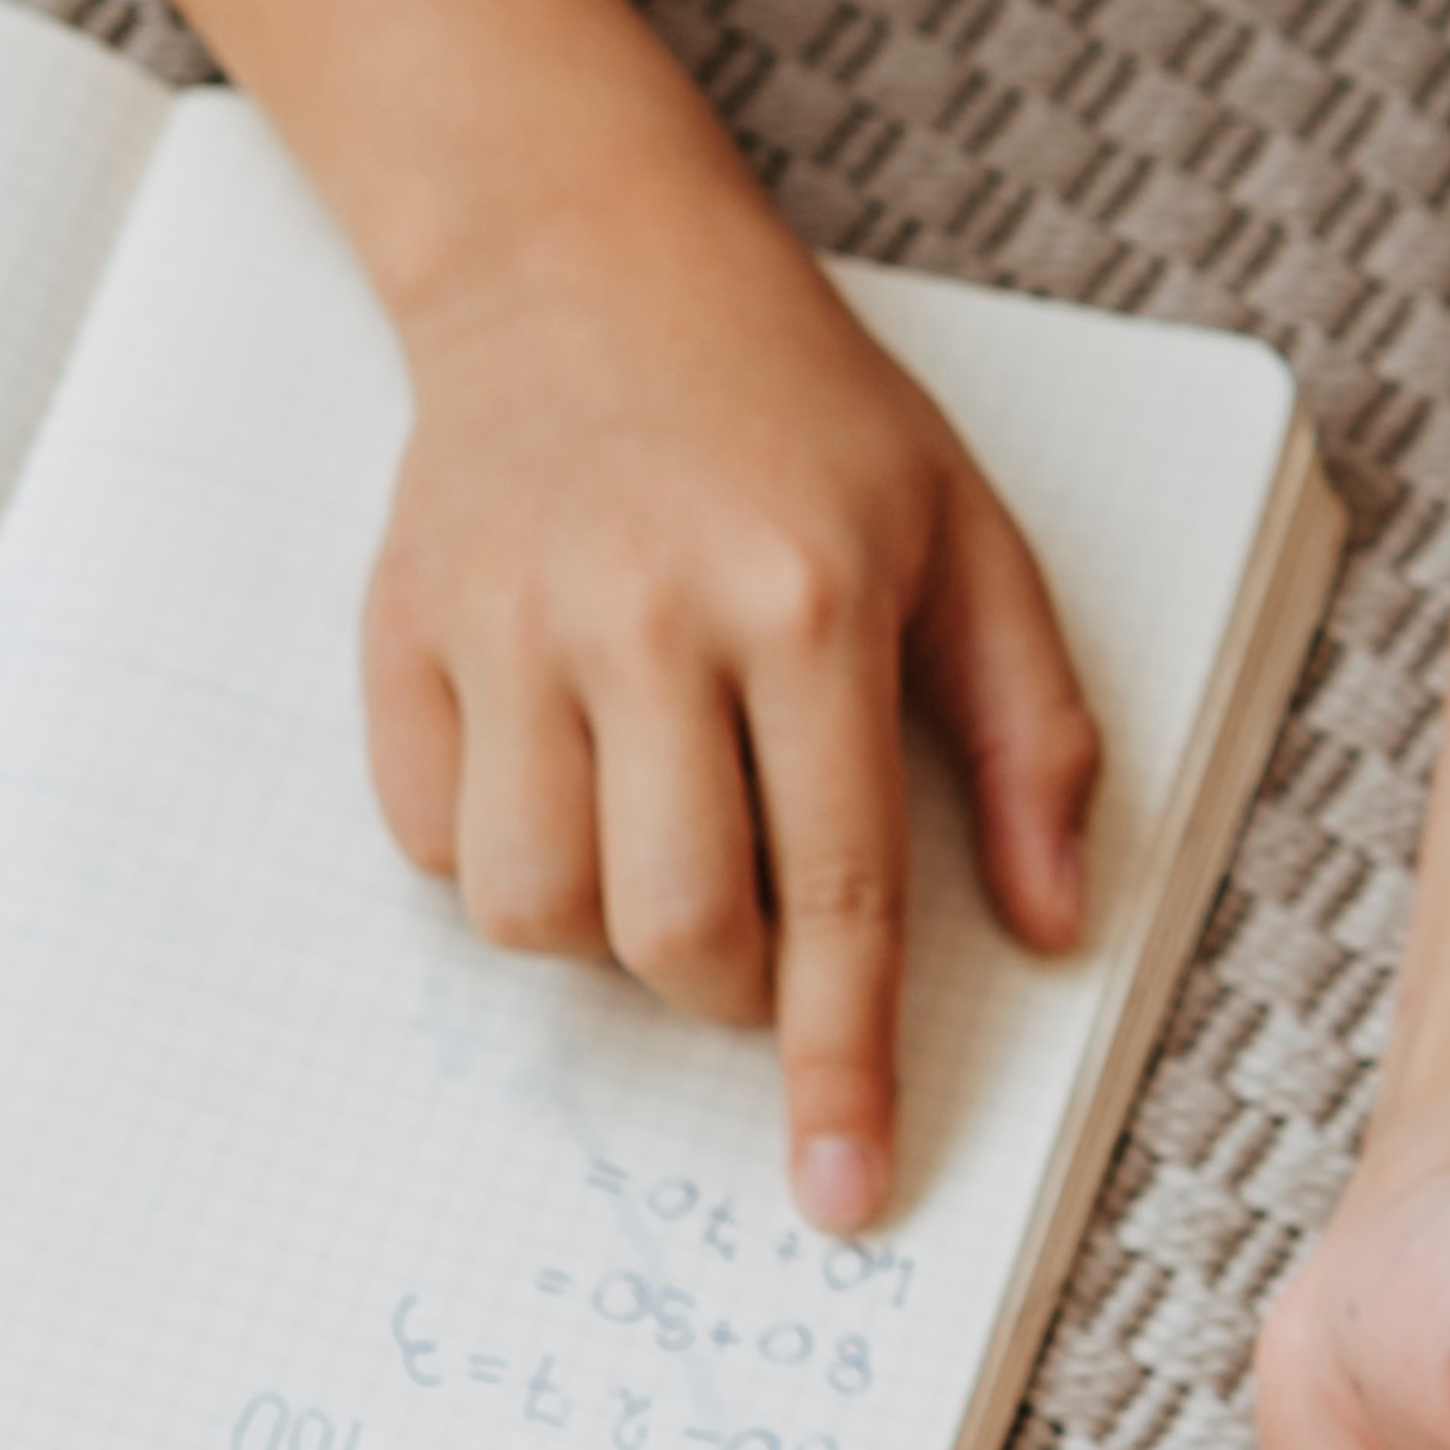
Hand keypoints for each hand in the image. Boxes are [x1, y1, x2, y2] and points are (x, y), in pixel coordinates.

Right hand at [357, 162, 1097, 1235]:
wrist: (588, 261)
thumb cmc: (803, 411)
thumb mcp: (968, 538)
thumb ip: (1029, 737)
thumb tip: (1048, 930)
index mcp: (809, 604)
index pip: (840, 892)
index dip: (842, 1062)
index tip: (847, 1188)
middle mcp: (649, 621)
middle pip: (673, 932)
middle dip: (725, 991)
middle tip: (761, 922)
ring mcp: (508, 626)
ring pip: (534, 913)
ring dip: (604, 928)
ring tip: (658, 822)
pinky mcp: (401, 631)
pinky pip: (435, 841)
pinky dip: (500, 850)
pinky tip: (561, 756)